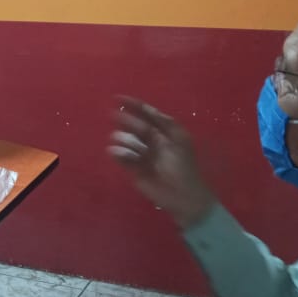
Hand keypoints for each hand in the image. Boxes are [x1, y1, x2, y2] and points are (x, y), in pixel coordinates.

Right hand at [108, 96, 215, 228]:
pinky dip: (119, 154)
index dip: (134, 105)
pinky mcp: (134, 169)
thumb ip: (161, 123)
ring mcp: (142, 155)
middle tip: (113, 116)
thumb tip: (143, 109)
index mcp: (164, 132)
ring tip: (127, 145)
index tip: (117, 98)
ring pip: (127, 141)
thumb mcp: (176, 139)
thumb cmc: (183, 167)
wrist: (184, 198)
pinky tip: (116, 153)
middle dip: (125, 120)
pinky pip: (122, 157)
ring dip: (124, 139)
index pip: (147, 114)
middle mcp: (152, 141)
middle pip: (135, 126)